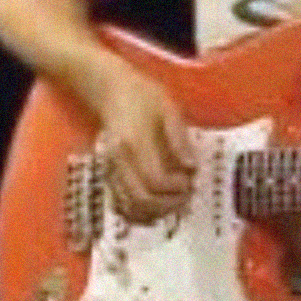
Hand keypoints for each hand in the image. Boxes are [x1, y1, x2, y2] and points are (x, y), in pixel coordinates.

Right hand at [96, 67, 195, 222]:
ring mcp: (110, 170)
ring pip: (129, 208)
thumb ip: (179, 139)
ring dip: (156, 211)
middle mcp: (117, 162)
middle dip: (169, 204)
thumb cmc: (143, 95)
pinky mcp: (108, 175)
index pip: (155, 180)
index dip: (177, 187)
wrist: (110, 89)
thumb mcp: (168, 109)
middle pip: (141, 200)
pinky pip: (121, 204)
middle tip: (187, 194)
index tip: (192, 179)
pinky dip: (140, 211)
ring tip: (175, 200)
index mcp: (134, 143)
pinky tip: (158, 202)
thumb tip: (192, 167)